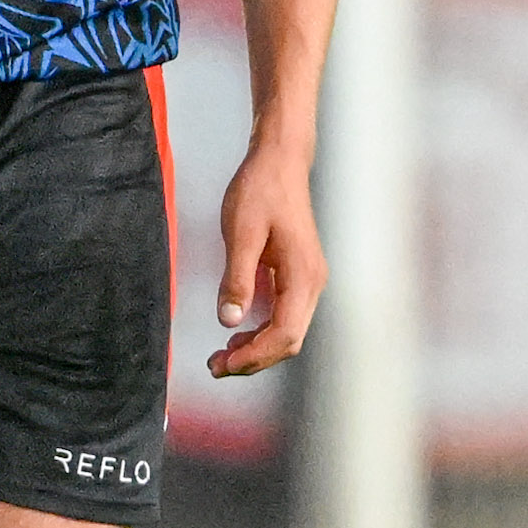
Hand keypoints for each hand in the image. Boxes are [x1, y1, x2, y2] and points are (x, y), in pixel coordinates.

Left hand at [207, 141, 324, 377]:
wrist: (279, 160)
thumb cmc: (260, 191)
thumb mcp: (241, 234)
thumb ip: (237, 279)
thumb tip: (229, 322)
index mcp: (303, 277)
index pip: (284, 335)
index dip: (254, 356)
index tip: (222, 363)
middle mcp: (313, 283)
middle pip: (289, 341)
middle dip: (254, 360)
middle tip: (215, 366)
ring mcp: (308, 280)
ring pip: (288, 332)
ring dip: (257, 348)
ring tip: (222, 355)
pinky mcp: (298, 275)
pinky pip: (285, 316)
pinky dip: (262, 331)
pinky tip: (237, 333)